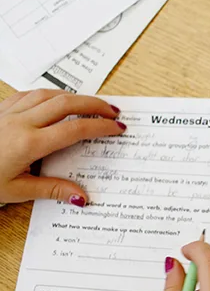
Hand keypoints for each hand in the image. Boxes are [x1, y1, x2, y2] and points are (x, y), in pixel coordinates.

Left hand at [0, 89, 124, 205]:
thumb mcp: (17, 191)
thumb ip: (53, 190)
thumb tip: (81, 196)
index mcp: (29, 144)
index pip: (74, 129)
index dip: (100, 127)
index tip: (117, 129)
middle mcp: (20, 122)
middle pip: (66, 103)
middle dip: (94, 104)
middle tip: (113, 112)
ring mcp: (8, 112)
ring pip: (48, 94)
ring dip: (73, 97)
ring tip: (90, 104)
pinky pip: (28, 94)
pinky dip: (48, 95)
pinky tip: (56, 100)